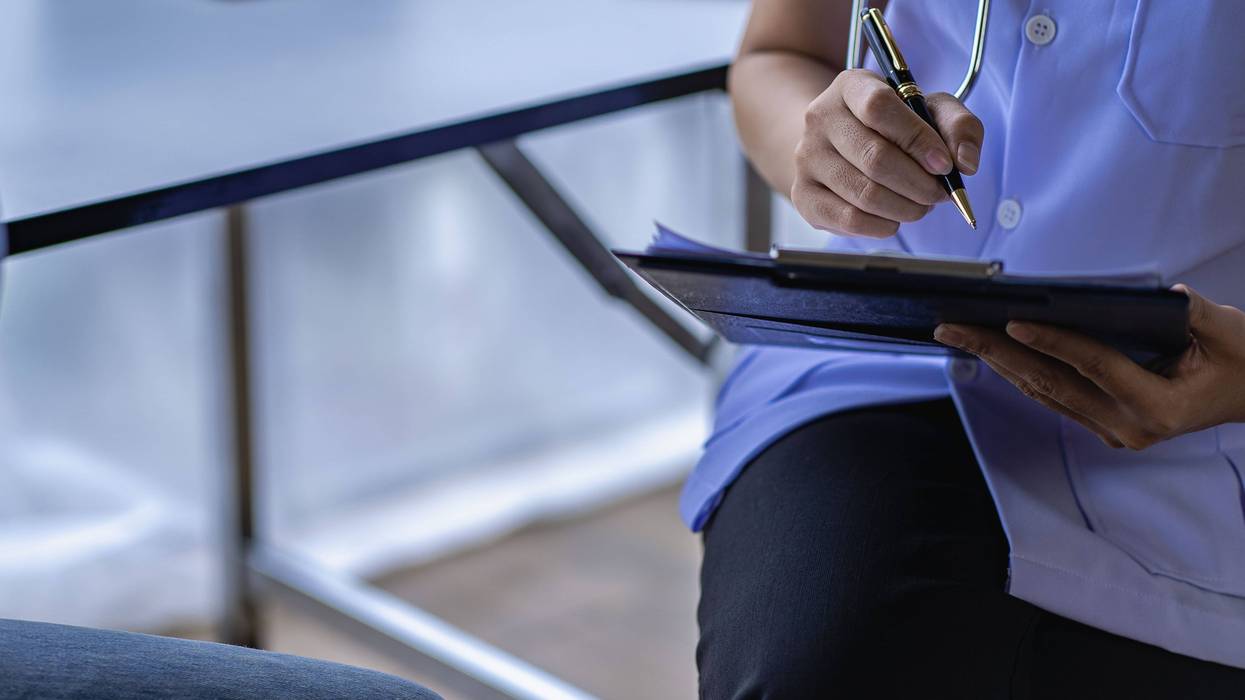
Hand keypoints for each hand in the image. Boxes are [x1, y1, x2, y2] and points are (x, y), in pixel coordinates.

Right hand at [792, 69, 982, 237]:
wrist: (838, 143)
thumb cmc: (892, 126)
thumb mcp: (930, 111)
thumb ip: (959, 126)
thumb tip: (965, 162)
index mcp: (851, 86)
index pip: (879, 108)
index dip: (918, 140)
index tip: (945, 165)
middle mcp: (820, 118)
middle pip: (875, 158)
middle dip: (919, 184)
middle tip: (939, 194)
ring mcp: (807, 158)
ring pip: (864, 194)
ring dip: (905, 208)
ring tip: (920, 206)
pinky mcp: (802, 194)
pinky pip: (848, 219)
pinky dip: (882, 225)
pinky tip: (893, 218)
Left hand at [934, 286, 1244, 449]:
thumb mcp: (1229, 331)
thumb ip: (1193, 315)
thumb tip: (1158, 297)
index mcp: (1157, 407)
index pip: (1094, 365)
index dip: (1053, 341)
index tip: (1013, 321)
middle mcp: (1128, 427)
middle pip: (1050, 382)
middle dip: (996, 350)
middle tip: (952, 327)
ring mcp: (1113, 432)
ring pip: (1043, 392)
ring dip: (997, 361)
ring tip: (957, 334)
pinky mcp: (1104, 426)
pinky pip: (1053, 397)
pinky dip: (1020, 371)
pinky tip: (990, 350)